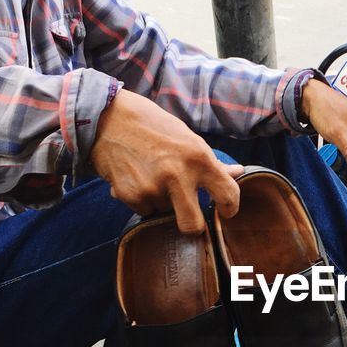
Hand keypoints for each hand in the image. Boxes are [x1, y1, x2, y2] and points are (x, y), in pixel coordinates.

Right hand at [91, 89, 241, 232]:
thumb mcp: (188, 138)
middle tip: (189, 216)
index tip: (226, 212)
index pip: (228, 194)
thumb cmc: (153, 126)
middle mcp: (178, 175)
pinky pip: (144, 210)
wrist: (108, 119)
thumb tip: (238, 172)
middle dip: (193, 227)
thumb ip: (212, 161)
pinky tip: (136, 177)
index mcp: (199, 158)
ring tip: (152, 177)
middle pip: (193, 226)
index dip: (231, 208)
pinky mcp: (130, 195)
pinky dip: (142, 200)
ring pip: (165, 213)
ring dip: (162, 202)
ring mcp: (152, 187)